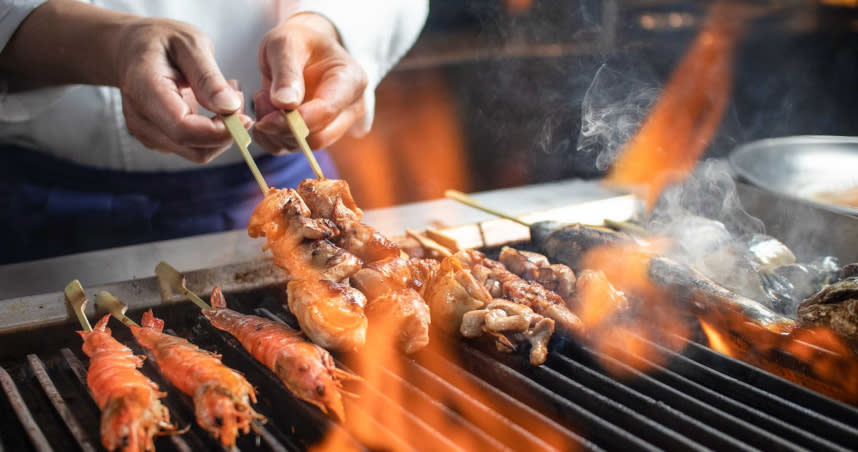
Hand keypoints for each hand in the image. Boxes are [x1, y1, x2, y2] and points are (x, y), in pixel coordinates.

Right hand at [114, 18, 251, 162]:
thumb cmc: (162, 42)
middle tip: (238, 97)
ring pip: (197, 153)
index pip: (183, 128)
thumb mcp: (190, 44)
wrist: (133, 49)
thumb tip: (230, 107)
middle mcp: (140, 118)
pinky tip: (212, 104)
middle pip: (193, 148)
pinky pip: (194, 148)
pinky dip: (212, 133)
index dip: (219, 131)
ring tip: (225, 96)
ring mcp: (146, 133)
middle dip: (226, 132)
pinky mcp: (158, 140)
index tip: (244, 116)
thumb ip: (208, 77)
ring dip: (221, 133)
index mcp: (144, 89)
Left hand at [253, 13, 367, 153]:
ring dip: (274, 131)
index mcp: (351, 80)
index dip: (296, 119)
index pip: (328, 110)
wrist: (301, 50)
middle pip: (319, 136)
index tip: (266, 118)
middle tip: (259, 101)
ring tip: (261, 99)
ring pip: (304, 146)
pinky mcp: (316, 135)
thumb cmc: (297, 41)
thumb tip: (285, 105)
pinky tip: (263, 114)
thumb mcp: (286, 43)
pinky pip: (291, 148)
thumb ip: (286, 72)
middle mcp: (349, 108)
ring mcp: (335, 125)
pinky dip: (270, 138)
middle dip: (282, 127)